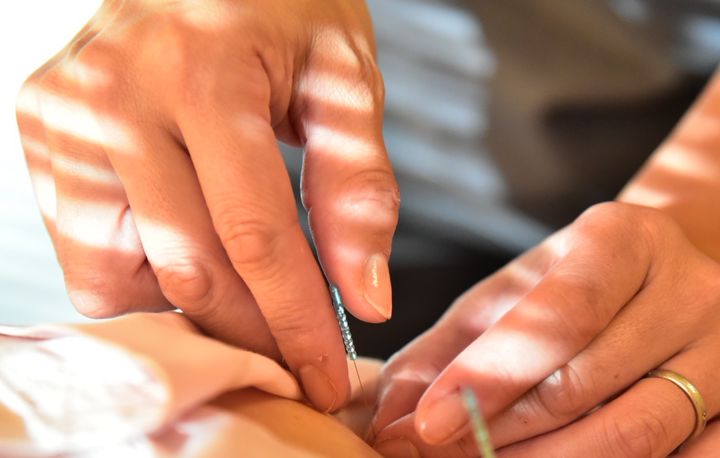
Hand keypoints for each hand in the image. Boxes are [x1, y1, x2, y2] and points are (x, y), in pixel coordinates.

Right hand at [15, 0, 397, 411]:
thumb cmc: (282, 2)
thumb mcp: (342, 78)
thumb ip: (355, 185)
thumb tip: (365, 295)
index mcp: (200, 74)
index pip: (255, 237)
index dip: (296, 323)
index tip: (324, 377)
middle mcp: (114, 98)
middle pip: (187, 269)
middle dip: (251, 334)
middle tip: (295, 358)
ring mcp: (64, 118)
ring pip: (118, 277)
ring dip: (191, 309)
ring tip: (243, 294)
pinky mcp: (42, 134)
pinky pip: (85, 252)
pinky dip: (140, 277)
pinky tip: (187, 251)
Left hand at [371, 202, 719, 456]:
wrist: (656, 282)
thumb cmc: (569, 285)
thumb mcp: (506, 296)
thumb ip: (446, 348)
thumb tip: (389, 414)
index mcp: (624, 240)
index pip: (557, 317)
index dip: (488, 376)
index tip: (426, 424)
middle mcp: (690, 289)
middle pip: (587, 383)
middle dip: (501, 431)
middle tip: (436, 452)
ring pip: (635, 433)